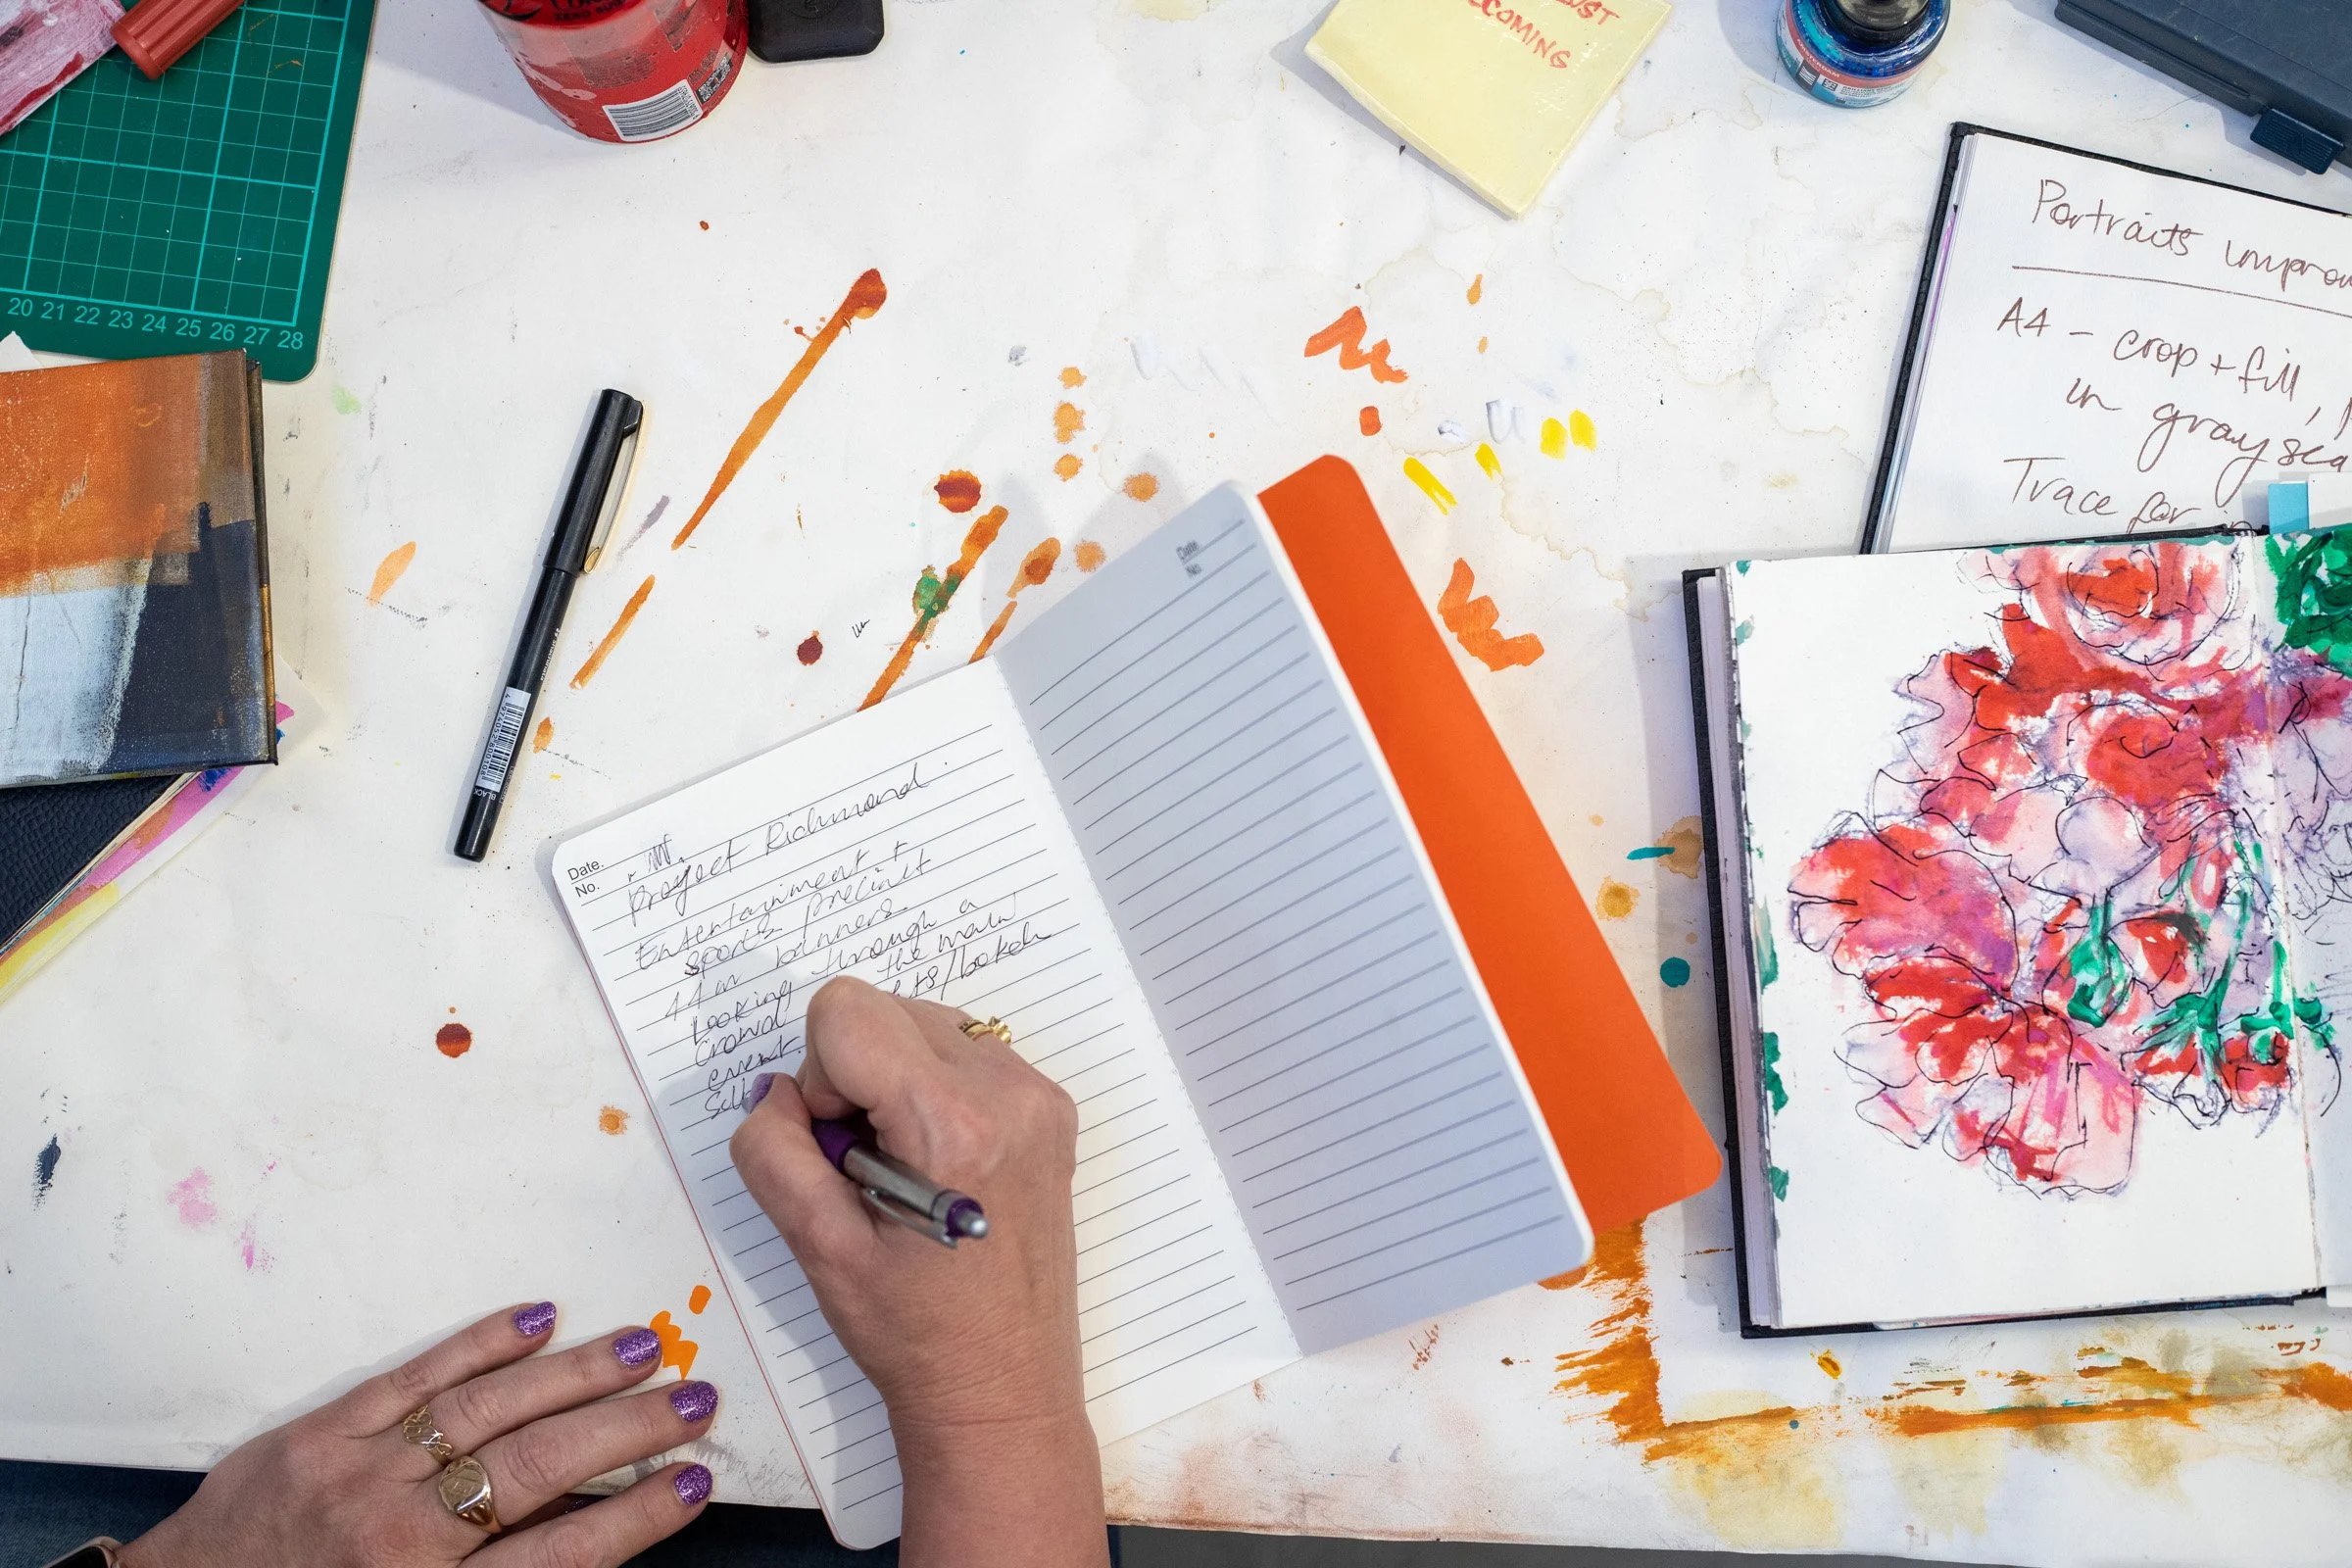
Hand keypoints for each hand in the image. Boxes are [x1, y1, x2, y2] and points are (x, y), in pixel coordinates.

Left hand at [118, 1305, 718, 1567]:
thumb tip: (586, 1540)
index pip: (559, 1558)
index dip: (635, 1517)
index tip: (694, 1481)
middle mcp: (397, 1538)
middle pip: (536, 1471)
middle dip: (629, 1430)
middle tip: (697, 1397)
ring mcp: (356, 1475)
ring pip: (485, 1411)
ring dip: (574, 1375)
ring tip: (644, 1347)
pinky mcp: (318, 1433)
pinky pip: (410, 1379)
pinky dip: (478, 1345)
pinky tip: (538, 1320)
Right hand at [730, 975, 1105, 1567]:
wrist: (1003, 1387)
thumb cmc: (914, 1331)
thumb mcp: (816, 1245)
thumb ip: (774, 1150)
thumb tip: (777, 1089)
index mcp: (949, 1122)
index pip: (846, 1011)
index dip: (818, 1079)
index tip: (839, 1149)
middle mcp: (1007, 1091)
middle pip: (885, 1009)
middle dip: (855, 1078)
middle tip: (869, 1168)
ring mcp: (1038, 1096)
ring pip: (925, 1025)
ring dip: (896, 1081)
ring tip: (907, 1170)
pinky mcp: (1051, 1109)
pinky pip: (967, 1054)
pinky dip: (936, 1090)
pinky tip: (940, 1167)